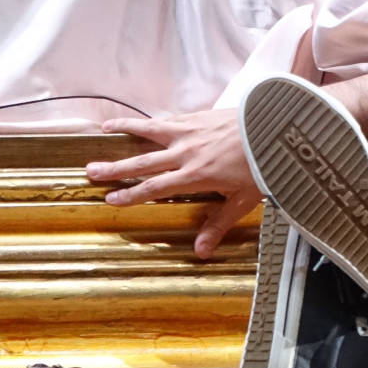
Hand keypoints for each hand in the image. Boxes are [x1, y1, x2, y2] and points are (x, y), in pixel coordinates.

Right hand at [85, 110, 261, 259]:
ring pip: (150, 130)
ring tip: (105, 128)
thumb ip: (218, 224)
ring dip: (126, 129)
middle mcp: (186, 151)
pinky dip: (153, 119)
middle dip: (115, 167)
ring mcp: (191, 130)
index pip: (154, 188)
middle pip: (143, 160)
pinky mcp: (200, 116)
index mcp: (194, 175)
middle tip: (90, 169)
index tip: (110, 199)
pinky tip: (145, 120)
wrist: (277, 128)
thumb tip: (200, 251)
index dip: (131, 194)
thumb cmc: (262, 166)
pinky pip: (169, 118)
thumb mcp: (242, 201)